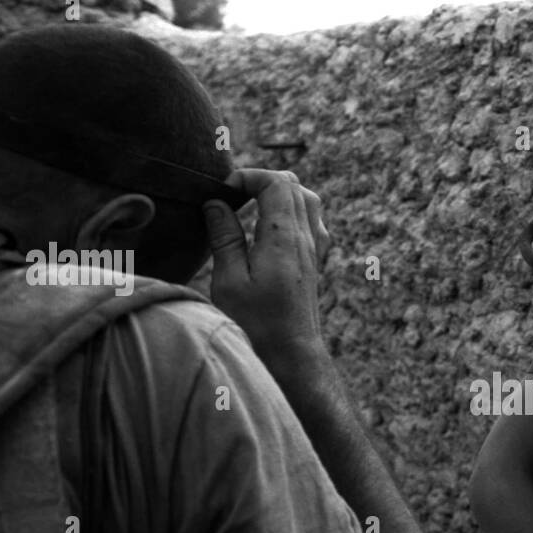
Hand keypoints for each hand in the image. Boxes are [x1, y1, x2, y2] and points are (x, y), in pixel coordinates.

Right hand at [204, 169, 330, 356]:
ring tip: (250, 207)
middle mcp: (307, 239)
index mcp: (284, 238)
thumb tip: (216, 204)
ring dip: (279, 194)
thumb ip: (224, 237)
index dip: (248, 177)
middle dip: (261, 181)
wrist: (293, 356)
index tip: (223, 192)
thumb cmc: (258, 324)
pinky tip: (270, 229)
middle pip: (294, 185)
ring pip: (307, 200)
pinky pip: (312, 221)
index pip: (277, 183)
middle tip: (233, 196)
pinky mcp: (315, 263)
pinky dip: (291, 211)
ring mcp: (315, 250)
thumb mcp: (229, 281)